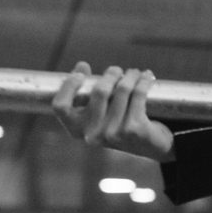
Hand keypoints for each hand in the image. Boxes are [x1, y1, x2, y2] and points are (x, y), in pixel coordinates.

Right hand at [52, 62, 174, 162]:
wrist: (150, 147)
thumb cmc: (119, 124)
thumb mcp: (99, 112)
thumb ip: (87, 90)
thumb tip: (82, 66)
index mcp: (77, 129)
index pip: (61, 106)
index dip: (68, 87)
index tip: (80, 74)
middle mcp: (93, 134)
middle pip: (99, 92)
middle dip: (110, 74)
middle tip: (117, 70)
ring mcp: (114, 133)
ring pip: (121, 90)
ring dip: (130, 75)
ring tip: (134, 72)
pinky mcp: (135, 129)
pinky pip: (138, 94)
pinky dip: (144, 82)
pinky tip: (146, 77)